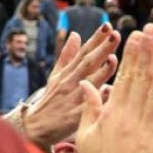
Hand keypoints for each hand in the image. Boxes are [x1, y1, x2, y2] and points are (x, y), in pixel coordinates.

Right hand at [17, 25, 119, 147]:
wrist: (37, 126)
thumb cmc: (52, 99)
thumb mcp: (56, 75)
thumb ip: (67, 56)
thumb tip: (76, 34)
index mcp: (68, 72)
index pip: (83, 52)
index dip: (95, 39)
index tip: (108, 26)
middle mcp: (70, 82)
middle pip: (87, 63)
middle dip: (101, 48)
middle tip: (115, 35)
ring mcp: (72, 98)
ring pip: (89, 82)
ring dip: (102, 71)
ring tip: (114, 58)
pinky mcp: (75, 116)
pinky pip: (89, 106)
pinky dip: (99, 99)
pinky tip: (111, 91)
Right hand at [75, 24, 152, 152]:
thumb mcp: (86, 136)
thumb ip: (90, 108)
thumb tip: (87, 84)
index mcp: (111, 114)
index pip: (124, 77)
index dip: (132, 55)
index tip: (137, 37)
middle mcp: (130, 118)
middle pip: (141, 79)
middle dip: (147, 52)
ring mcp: (148, 131)